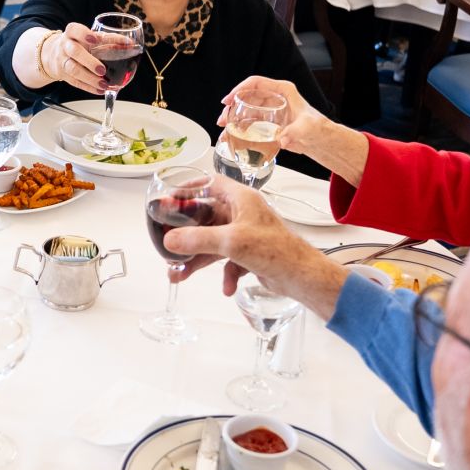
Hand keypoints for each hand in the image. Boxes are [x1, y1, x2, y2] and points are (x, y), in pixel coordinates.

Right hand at [44, 24, 110, 95]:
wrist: (53, 53)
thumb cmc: (78, 43)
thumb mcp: (89, 37)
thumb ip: (108, 39)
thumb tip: (129, 43)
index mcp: (72, 33)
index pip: (74, 30)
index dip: (84, 34)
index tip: (95, 39)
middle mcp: (65, 46)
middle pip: (74, 51)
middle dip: (89, 61)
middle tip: (102, 70)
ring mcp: (62, 61)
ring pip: (73, 69)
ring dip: (90, 78)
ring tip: (103, 83)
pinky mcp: (63, 75)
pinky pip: (75, 82)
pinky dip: (88, 87)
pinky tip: (99, 90)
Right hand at [160, 177, 348, 319]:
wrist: (300, 276)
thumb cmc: (275, 250)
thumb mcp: (231, 242)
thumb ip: (198, 240)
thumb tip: (170, 240)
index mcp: (241, 199)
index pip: (211, 183)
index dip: (189, 188)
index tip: (171, 199)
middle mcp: (243, 213)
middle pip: (206, 217)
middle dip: (187, 234)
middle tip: (168, 242)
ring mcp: (246, 233)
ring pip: (213, 242)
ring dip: (197, 258)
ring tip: (178, 274)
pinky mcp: (249, 252)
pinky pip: (227, 259)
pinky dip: (224, 274)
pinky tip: (226, 287)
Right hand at [216, 75, 350, 169]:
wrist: (321, 141)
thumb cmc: (318, 129)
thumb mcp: (308, 128)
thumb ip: (296, 132)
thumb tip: (283, 139)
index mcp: (283, 91)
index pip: (256, 83)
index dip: (240, 89)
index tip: (229, 99)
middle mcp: (274, 98)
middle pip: (247, 96)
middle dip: (232, 106)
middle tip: (223, 118)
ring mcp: (270, 110)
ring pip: (245, 110)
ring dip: (233, 118)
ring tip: (223, 128)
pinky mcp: (268, 122)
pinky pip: (250, 122)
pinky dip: (239, 129)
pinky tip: (232, 137)